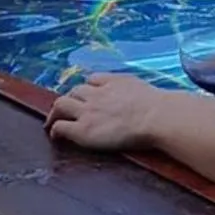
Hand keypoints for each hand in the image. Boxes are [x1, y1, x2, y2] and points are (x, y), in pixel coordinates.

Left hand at [45, 73, 167, 152]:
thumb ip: (131, 87)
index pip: (92, 79)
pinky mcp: (83, 129)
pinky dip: (55, 129)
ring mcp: (88, 111)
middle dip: (70, 99)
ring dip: (56, 112)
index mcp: (114, 81)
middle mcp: (97, 93)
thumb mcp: (144, 87)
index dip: (88, 88)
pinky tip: (56, 135)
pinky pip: (60, 126)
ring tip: (54, 121)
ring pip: (60, 104)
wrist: (157, 117)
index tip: (88, 95)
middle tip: (69, 110)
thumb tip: (131, 93)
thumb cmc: (160, 105)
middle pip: (74, 91)